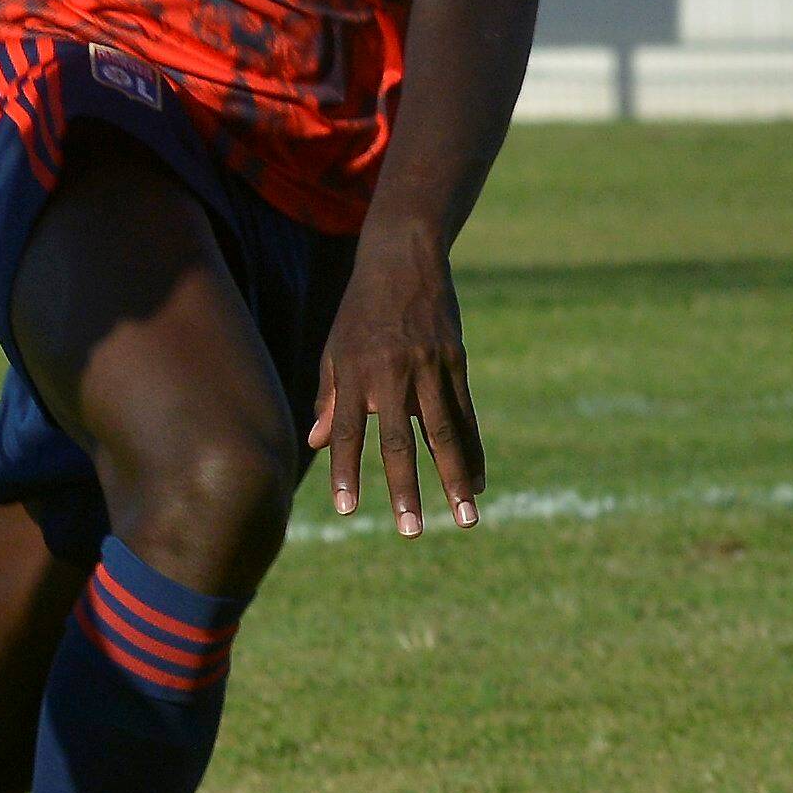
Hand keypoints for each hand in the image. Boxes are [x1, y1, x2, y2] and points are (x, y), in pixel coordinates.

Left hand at [308, 229, 482, 534]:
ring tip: (465, 517)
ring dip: (455, 480)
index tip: (347, 510)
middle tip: (411, 532)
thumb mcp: (334, 349)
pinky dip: (473, 450)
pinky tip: (477, 481)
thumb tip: (315, 444)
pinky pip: (467, 416)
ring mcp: (429, 369)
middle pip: (399, 443)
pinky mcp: (457, 363)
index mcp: (353, 374)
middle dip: (406, 490)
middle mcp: (392, 375)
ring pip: (444, 435)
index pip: (348, 434)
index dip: (346, 472)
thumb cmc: (359, 311)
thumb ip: (328, 398)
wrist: (403, 261)